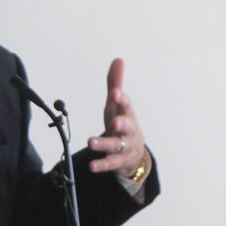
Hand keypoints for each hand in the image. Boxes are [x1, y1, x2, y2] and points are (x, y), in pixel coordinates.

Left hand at [87, 57, 147, 175]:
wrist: (134, 154)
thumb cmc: (123, 123)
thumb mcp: (117, 104)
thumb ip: (115, 83)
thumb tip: (118, 59)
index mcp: (127, 114)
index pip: (126, 105)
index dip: (122, 100)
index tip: (116, 93)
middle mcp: (128, 131)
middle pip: (127, 126)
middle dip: (121, 124)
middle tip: (114, 122)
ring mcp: (124, 147)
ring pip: (115, 146)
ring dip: (103, 144)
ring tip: (91, 142)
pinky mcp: (117, 161)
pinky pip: (110, 163)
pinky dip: (101, 165)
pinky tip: (92, 166)